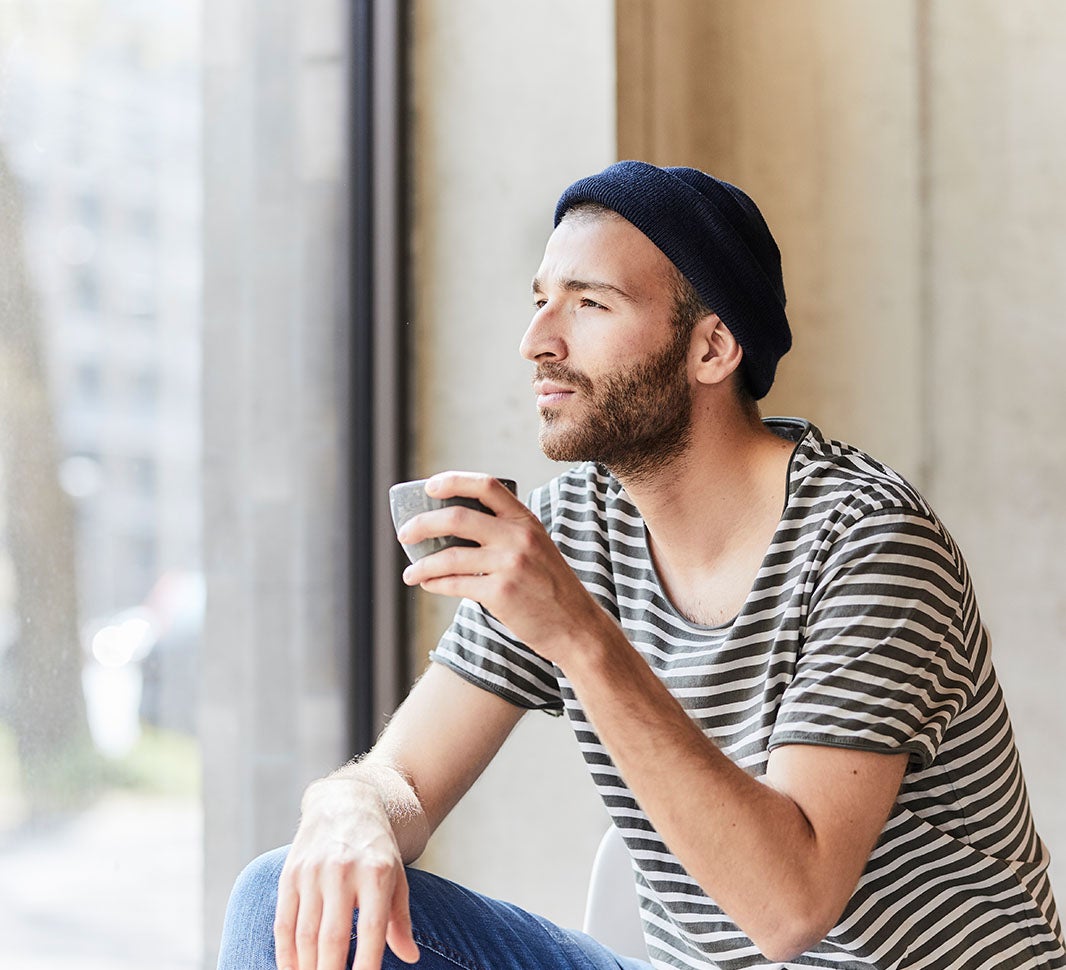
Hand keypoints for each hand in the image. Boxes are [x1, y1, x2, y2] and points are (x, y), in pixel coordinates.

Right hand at [273, 777, 420, 969]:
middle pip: (333, 937)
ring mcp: (313, 872)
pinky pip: (283, 922)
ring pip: (305, 935)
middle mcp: (343, 870)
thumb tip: (411, 957)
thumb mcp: (396, 876)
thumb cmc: (375, 849)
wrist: (344, 804)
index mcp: (376, 872)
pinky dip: (285, 953)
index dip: (368, 963)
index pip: (372, 927)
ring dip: (306, 968)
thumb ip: (399, 919)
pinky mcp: (290, 874)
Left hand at [397, 472, 612, 663]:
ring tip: (409, 573)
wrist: (575, 627)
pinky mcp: (500, 594)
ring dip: (421, 564)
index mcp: (526, 520)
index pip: (487, 486)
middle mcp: (518, 538)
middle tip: (405, 532)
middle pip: (458, 518)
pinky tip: (427, 584)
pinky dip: (434, 584)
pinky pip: (455, 584)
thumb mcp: (537, 547)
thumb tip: (454, 528)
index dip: (454, 481)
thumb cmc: (550, 587)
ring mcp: (509, 565)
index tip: (429, 487)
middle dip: (422, 523)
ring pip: (449, 557)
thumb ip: (506, 533)